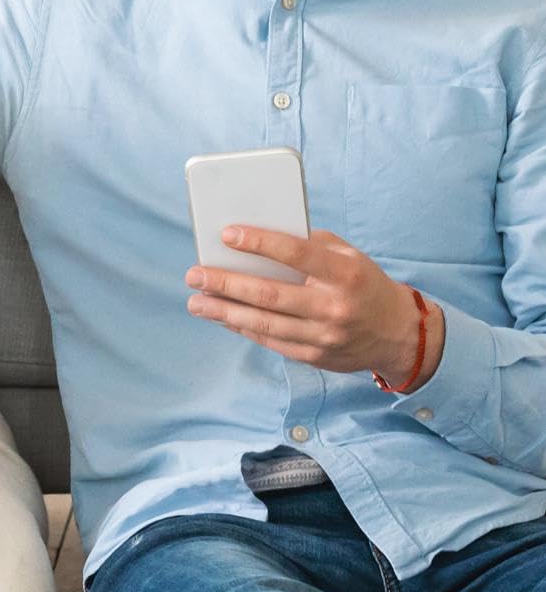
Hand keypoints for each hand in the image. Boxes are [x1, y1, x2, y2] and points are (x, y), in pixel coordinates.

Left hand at [185, 226, 444, 390]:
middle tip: (194, 275)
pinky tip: (221, 317)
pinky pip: (269, 341)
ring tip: (196, 302)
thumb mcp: (349, 257)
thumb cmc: (363, 285)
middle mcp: (334, 306)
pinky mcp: (313, 357)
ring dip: (224, 312)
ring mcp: (323, 336)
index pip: (297, 254)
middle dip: (226, 284)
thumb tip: (259, 238)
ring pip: (264, 324)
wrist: (397, 334)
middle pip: (270, 294)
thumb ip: (311, 245)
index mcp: (346, 274)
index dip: (260, 243)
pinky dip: (242, 328)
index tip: (226, 234)